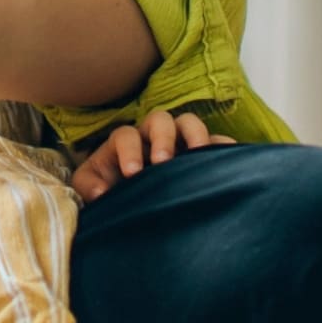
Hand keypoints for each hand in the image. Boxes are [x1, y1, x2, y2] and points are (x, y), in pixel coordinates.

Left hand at [72, 109, 231, 202]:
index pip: (125, 135)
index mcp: (125, 142)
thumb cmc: (110, 188)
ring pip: (189, 124)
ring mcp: (179, 142)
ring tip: (201, 154)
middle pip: (160, 120)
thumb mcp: (91, 187)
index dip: (129, 150)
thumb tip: (102, 193)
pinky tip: (232, 158)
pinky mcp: (201, 154)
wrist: (133, 202)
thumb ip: (89, 186)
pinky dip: (224, 147)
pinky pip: (216, 143)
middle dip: (163, 137)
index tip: (132, 174)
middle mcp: (153, 136)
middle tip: (164, 162)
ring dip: (196, 135)